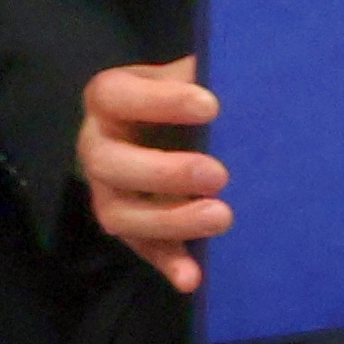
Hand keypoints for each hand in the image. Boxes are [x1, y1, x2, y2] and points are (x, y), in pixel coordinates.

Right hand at [79, 58, 228, 293]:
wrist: (163, 131)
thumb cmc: (180, 100)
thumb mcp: (185, 77)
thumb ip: (203, 73)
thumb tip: (245, 66)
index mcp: (109, 100)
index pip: (117, 96)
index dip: (159, 103)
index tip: (212, 106)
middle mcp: (97, 147)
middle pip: (111, 163)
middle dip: (164, 172)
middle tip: (218, 174)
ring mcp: (107, 193)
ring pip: (120, 214)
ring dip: (170, 220)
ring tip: (222, 217)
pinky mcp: (128, 230)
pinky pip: (142, 251)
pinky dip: (167, 263)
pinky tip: (193, 277)